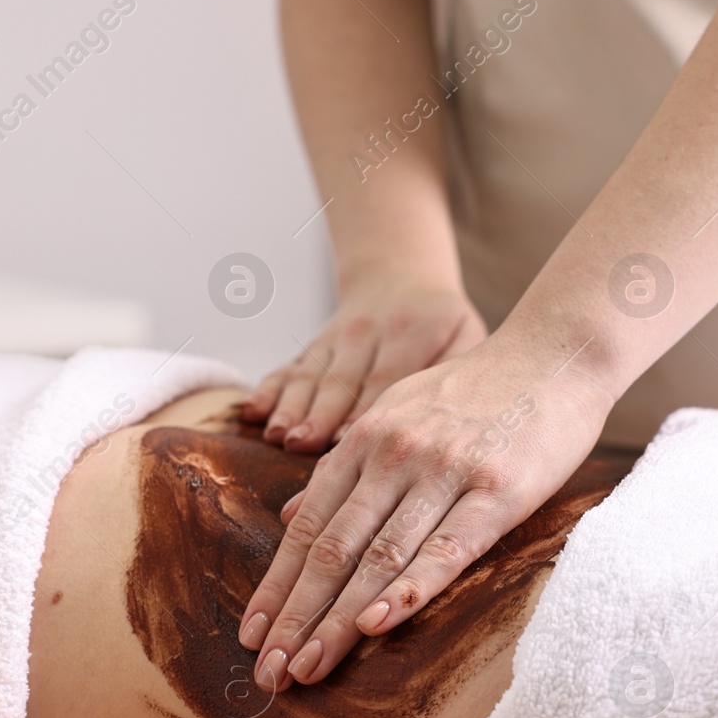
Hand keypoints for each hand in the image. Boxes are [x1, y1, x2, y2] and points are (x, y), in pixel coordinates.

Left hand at [238, 337, 611, 690]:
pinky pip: (447, 548)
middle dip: (295, 617)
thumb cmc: (478, 390)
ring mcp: (445, 471)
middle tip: (268, 671)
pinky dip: (408, 588)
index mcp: (365, 441)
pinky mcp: (498, 489)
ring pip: (379, 557)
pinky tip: (376, 624)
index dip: (276, 586)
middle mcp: (394, 455)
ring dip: (337, 619)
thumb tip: (296, 513)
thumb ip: (349, 465)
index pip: (307, 528)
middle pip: (331, 549)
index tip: (251, 635)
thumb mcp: (397, 411)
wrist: (556, 351)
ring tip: (306, 668)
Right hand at [241, 281, 486, 452]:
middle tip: (302, 444)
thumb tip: (448, 418)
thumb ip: (457, 369)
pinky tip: (252, 413)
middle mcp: (367, 333)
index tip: (346, 441)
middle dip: (319, 414)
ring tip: (277, 434)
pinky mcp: (313, 346)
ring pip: (310, 376)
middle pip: (341, 380)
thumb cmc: (442, 322)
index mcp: (411, 332)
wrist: (399, 274)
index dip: (362, 410)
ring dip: (291, 407)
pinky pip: (288, 368)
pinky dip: (268, 390)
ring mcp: (334, 339)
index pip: (385, 378)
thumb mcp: (465, 334)